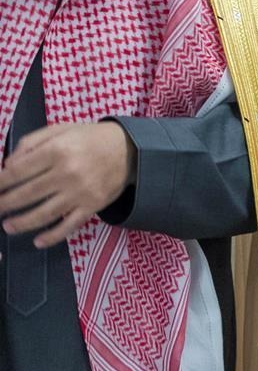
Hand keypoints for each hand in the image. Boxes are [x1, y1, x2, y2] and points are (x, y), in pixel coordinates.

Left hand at [0, 122, 134, 247]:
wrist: (131, 149)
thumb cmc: (91, 138)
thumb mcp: (61, 129)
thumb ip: (32, 142)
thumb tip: (8, 165)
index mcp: (57, 150)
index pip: (18, 171)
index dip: (0, 183)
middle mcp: (67, 172)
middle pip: (26, 194)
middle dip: (4, 204)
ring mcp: (80, 192)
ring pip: (44, 213)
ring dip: (21, 223)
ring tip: (7, 226)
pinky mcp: (93, 206)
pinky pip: (69, 225)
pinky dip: (52, 236)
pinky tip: (38, 241)